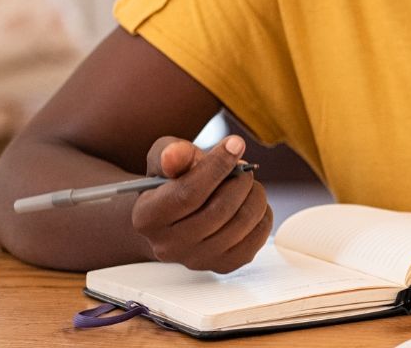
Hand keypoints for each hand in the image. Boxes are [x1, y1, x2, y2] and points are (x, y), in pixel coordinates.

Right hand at [131, 135, 271, 273]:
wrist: (174, 219)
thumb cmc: (171, 183)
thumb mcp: (164, 159)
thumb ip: (172, 153)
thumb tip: (175, 154)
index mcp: (147, 218)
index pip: (188, 194)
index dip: (217, 166)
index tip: (236, 144)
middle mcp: (168, 246)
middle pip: (219, 210)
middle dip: (241, 181)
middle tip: (244, 168)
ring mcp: (196, 260)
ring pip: (241, 224)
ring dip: (255, 196)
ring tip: (247, 184)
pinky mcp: (222, 266)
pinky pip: (255, 240)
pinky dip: (262, 216)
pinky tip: (251, 204)